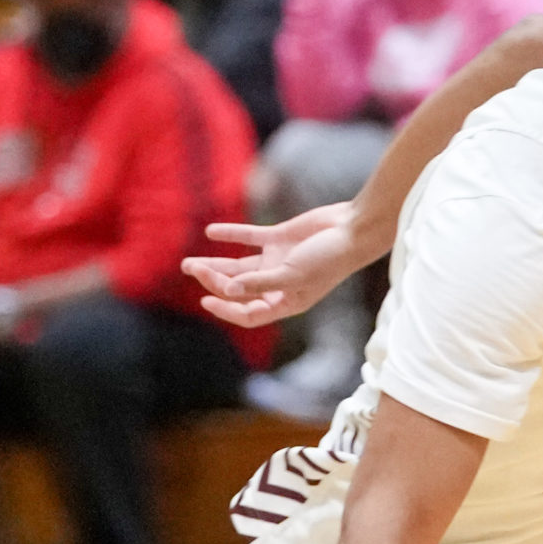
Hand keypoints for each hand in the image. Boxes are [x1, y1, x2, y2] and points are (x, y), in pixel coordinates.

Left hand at [184, 206, 372, 328]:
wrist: (352, 229)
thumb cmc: (329, 258)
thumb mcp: (292, 274)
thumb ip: (260, 282)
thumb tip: (228, 289)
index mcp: (286, 302)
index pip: (250, 314)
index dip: (226, 310)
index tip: (205, 300)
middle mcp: (279, 285)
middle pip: (238, 289)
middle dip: (213, 281)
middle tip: (191, 267)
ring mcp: (278, 261)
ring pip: (239, 267)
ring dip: (215, 264)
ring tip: (189, 262)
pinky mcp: (279, 239)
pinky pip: (249, 238)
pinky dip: (230, 235)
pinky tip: (211, 232)